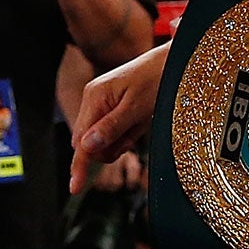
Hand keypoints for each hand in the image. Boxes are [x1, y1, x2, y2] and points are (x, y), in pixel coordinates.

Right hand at [70, 44, 167, 191]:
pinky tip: (139, 120)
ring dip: (121, 140)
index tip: (75, 187)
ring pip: (101, 140)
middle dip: (111, 147)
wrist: (173, 61)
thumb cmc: (158, 80)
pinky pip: (112, 131)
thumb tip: (86, 148)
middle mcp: (92, 99)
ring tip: (140, 122)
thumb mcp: (138, 108)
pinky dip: (126, 133)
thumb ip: (111, 128)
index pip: (81, 141)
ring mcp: (100, 102)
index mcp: (96, 97)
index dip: (79, 165)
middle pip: (89, 144)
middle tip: (135, 131)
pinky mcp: (110, 105)